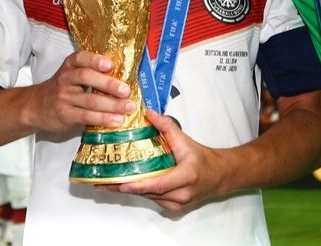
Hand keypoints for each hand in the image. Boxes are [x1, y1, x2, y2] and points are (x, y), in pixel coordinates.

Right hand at [25, 51, 133, 133]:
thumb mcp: (72, 75)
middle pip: (86, 78)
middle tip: (126, 91)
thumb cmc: (63, 89)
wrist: (37, 106)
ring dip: (112, 105)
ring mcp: (64, 98)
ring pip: (90, 100)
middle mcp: (65, 79)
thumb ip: (92, 73)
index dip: (95, 60)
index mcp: (70, 66)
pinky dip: (104, 119)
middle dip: (109, 84)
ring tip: (128, 108)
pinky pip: (87, 117)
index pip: (80, 58)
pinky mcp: (65, 115)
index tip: (110, 64)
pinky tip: (117, 120)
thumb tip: (125, 76)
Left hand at [97, 110, 227, 210]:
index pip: (158, 184)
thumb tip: (148, 113)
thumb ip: (166, 126)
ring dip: (129, 190)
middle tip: (101, 183)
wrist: (219, 176)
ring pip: (148, 197)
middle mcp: (181, 194)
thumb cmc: (203, 159)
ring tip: (106, 184)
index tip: (120, 183)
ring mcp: (177, 203)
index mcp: (186, 176)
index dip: (138, 185)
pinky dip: (140, 192)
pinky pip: (153, 199)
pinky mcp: (174, 207)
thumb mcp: (185, 141)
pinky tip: (123, 185)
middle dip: (124, 187)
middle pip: (148, 192)